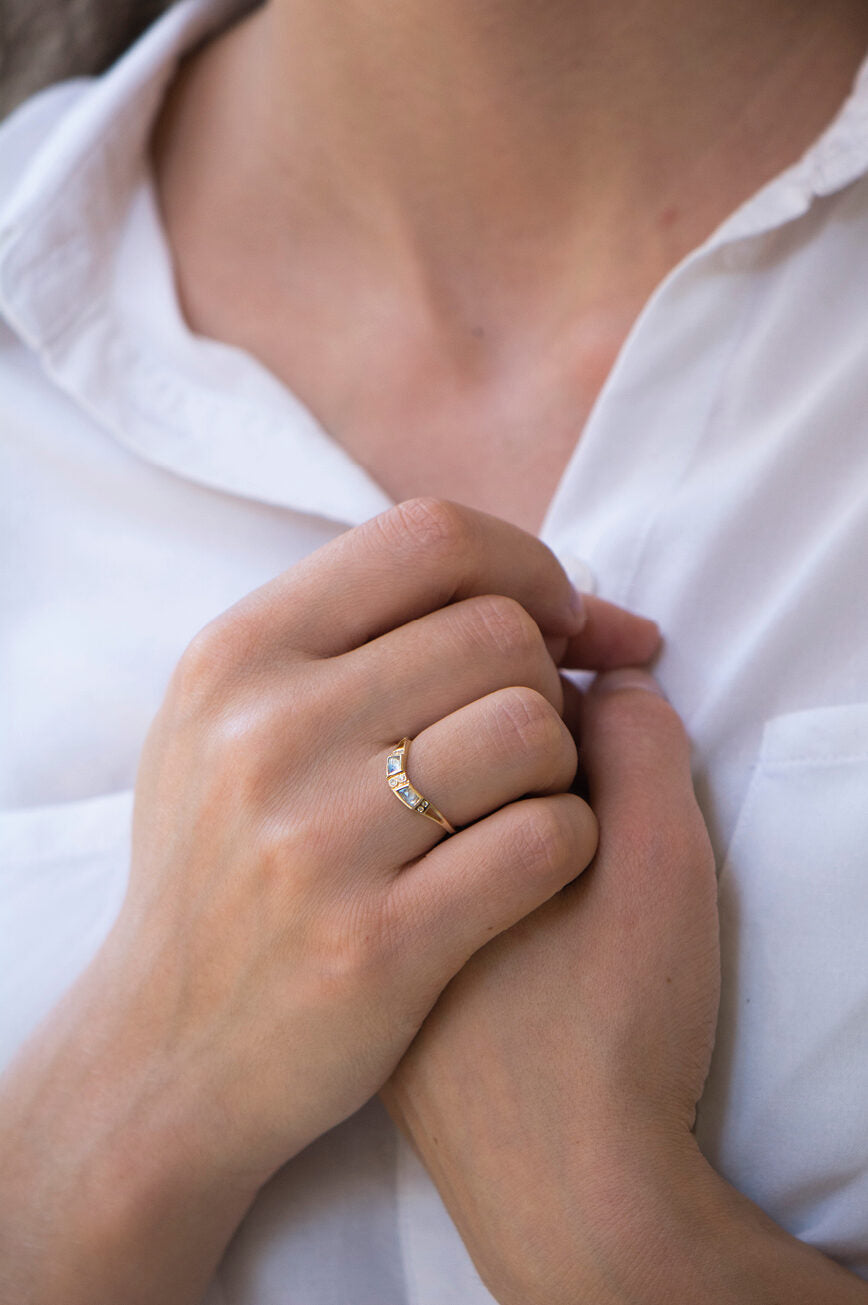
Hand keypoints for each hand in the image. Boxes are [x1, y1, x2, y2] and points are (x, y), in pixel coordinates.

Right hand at [0, 498, 658, 1304]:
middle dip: (549, 675)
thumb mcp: (227, 723)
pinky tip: (535, 862)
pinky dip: (570, 839)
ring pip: (533, 729)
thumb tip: (530, 590)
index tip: (563, 619)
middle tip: (536, 731)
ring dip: (562, 762)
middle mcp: (267, 732)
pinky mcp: (380, 944)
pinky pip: (547, 839)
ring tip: (527, 797)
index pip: (428, 535)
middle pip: (498, 633)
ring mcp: (319, 841)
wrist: (169, 1050)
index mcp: (237, 655)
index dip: (526, 564)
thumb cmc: (222, 869)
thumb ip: (349, 639)